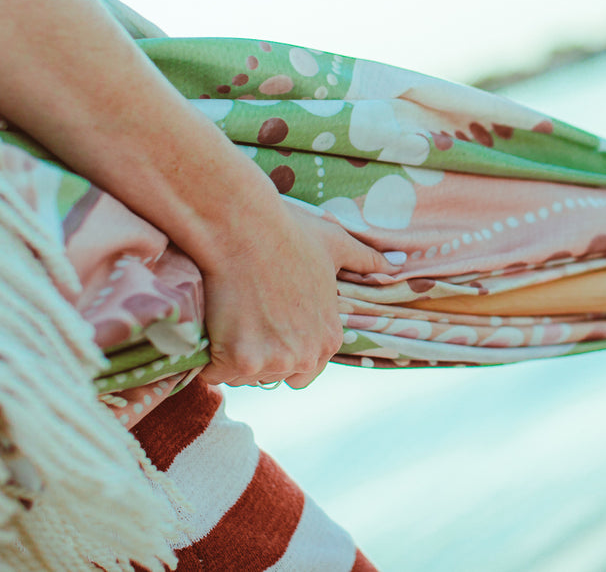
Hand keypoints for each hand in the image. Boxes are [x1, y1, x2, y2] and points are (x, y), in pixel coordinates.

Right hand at [198, 202, 397, 388]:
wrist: (244, 229)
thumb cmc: (288, 234)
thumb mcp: (336, 245)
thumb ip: (366, 260)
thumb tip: (397, 263)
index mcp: (329, 339)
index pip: (305, 368)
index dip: (282, 347)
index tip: (267, 323)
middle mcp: (306, 357)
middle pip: (272, 374)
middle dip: (257, 354)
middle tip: (246, 317)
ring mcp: (273, 362)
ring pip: (243, 374)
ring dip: (232, 354)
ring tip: (232, 313)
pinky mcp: (239, 362)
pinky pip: (214, 373)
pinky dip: (208, 355)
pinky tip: (214, 322)